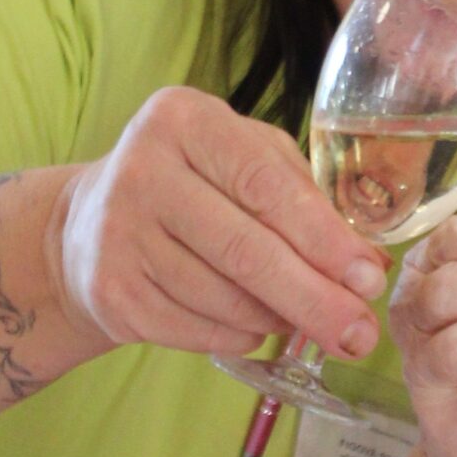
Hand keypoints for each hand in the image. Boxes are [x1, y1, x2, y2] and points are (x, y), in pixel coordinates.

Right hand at [44, 86, 387, 362]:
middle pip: (246, 251)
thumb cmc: (193, 183)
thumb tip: (368, 265)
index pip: (265, 185)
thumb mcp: (243, 156)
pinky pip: (199, 330)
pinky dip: (242, 335)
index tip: (368, 278)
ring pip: (225, 299)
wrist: (88, 225)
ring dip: (281, 319)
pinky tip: (258, 326)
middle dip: (315, 298)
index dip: (323, 238)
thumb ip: (304, 195)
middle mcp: (142, 170)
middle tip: (360, 334)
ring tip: (310, 322)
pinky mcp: (109, 293)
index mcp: (184, 120)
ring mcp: (117, 235)